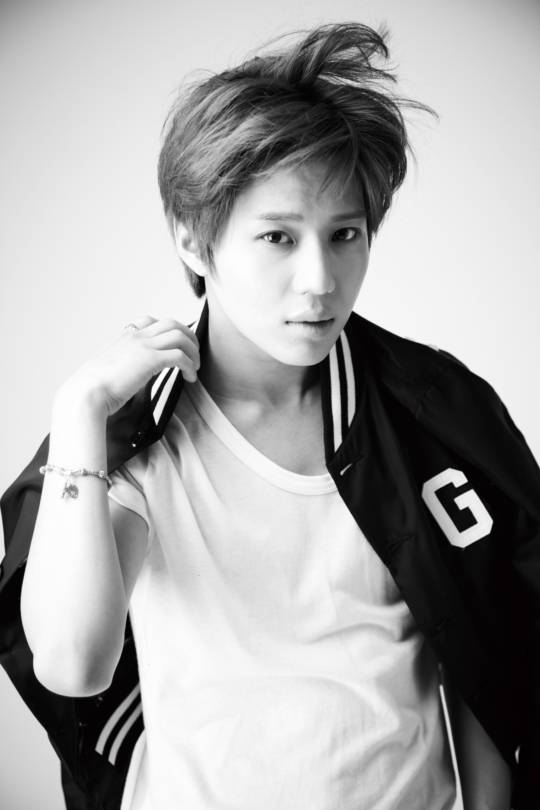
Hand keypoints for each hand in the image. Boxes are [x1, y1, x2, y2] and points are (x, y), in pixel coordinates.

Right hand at [55, 316, 199, 417]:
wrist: (86, 394)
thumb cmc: (93, 389)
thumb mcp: (107, 370)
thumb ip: (121, 367)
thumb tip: (129, 378)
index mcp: (124, 338)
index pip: (150, 320)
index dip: (168, 330)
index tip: (175, 345)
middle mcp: (135, 337)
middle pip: (172, 323)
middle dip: (189, 336)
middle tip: (194, 354)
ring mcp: (143, 346)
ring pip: (180, 336)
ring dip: (193, 351)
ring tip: (195, 368)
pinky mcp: (150, 360)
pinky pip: (180, 356)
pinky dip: (190, 366)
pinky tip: (190, 378)